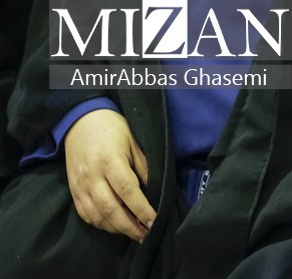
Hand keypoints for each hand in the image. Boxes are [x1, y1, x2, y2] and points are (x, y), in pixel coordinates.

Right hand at [64, 109, 154, 241]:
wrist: (80, 122)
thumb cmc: (113, 128)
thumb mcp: (134, 140)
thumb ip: (144, 166)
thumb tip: (154, 189)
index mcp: (110, 162)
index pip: (128, 191)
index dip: (142, 209)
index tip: (154, 221)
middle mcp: (93, 177)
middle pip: (111, 209)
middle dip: (130, 226)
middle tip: (147, 234)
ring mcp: (80, 186)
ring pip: (97, 216)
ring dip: (116, 228)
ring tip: (134, 233)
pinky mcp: (73, 191)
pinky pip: (85, 214)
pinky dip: (100, 224)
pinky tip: (114, 226)